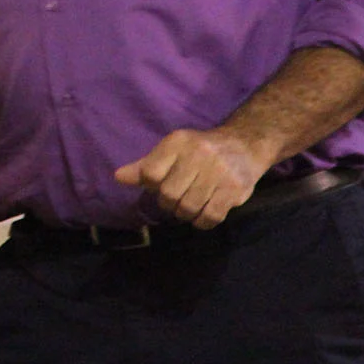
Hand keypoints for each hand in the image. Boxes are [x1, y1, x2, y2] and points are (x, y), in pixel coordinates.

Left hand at [112, 127, 272, 227]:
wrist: (244, 145)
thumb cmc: (200, 150)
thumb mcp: (171, 150)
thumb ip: (145, 165)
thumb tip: (118, 177)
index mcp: (178, 141)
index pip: (150, 173)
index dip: (152, 186)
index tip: (160, 185)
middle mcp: (198, 154)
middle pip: (168, 194)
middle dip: (168, 203)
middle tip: (176, 199)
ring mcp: (219, 172)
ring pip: (188, 208)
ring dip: (185, 213)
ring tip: (189, 206)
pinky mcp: (234, 190)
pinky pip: (210, 217)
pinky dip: (202, 222)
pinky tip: (203, 214)